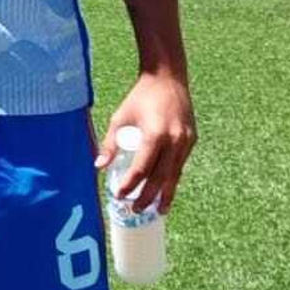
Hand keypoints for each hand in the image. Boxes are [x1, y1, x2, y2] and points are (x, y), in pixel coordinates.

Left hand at [95, 71, 196, 215]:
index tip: (119, 195)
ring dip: (166, 194)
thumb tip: (98, 167)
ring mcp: (186, 140)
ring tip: (158, 211)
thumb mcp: (120, 118)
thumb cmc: (140, 97)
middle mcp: (174, 140)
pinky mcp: (192, 139)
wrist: (167, 78)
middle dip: (148, 197)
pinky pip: (181, 164)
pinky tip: (167, 189)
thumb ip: (110, 143)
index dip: (129, 185)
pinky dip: (173, 178)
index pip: (141, 169)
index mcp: (154, 134)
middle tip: (136, 210)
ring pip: (175, 174)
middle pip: (160, 177)